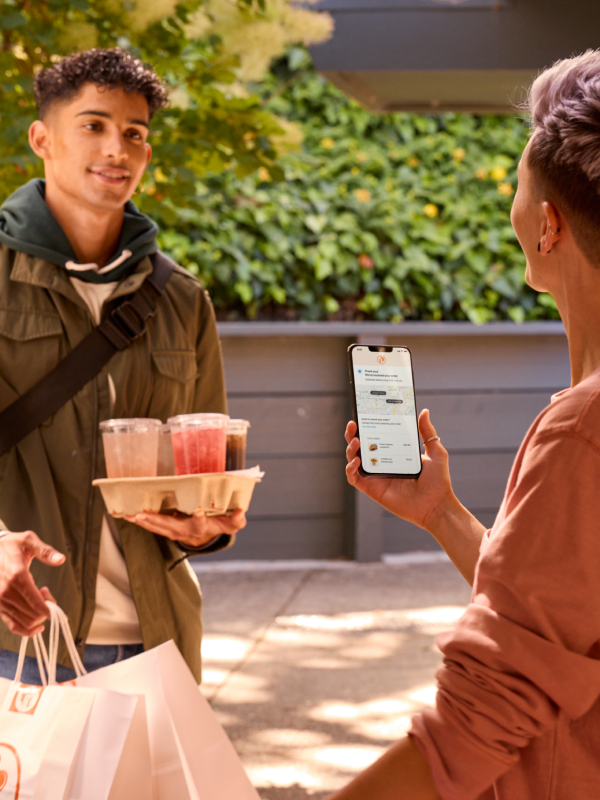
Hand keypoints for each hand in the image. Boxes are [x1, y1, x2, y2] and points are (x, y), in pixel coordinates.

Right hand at [0, 532, 64, 636]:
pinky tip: (38, 625)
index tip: (60, 610)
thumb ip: (45, 551)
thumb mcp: (28, 541)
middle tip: (48, 594)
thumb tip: (61, 559)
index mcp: (16, 575)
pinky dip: (26, 630)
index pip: (37, 603)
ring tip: (40, 598)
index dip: (51, 610)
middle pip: (33, 614)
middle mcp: (5, 591)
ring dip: (38, 617)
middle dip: (47, 611)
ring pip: (25, 622)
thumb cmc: (10, 545)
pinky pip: (13, 625)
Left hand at [124, 508, 246, 548]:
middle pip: (170, 526)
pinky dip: (140, 521)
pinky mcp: (166, 529)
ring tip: (129, 515)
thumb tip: (241, 511)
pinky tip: (127, 514)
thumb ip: (237, 519)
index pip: (202, 523)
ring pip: (157, 527)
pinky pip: (151, 526)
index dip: (201, 518)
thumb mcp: (231, 524)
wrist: (206, 537)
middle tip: (143, 514)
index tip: (199, 510)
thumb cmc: (219, 525)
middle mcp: (185, 531)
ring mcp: (173, 531)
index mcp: (202, 527)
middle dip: (157, 521)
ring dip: (143, 521)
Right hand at [345, 409, 455, 531]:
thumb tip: (424, 411)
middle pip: (361, 446)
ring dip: (350, 449)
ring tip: (356, 440)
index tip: (364, 414)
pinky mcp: (372, 489)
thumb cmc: (438, 482)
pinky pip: (354, 478)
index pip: (377, 437)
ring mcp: (376, 476)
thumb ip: (428, 432)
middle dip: (353, 434)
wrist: (437, 506)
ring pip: (353, 460)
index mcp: (395, 453)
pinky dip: (350, 469)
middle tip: (353, 424)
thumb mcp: (435, 452)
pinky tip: (356, 461)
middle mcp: (383, 464)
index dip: (367, 426)